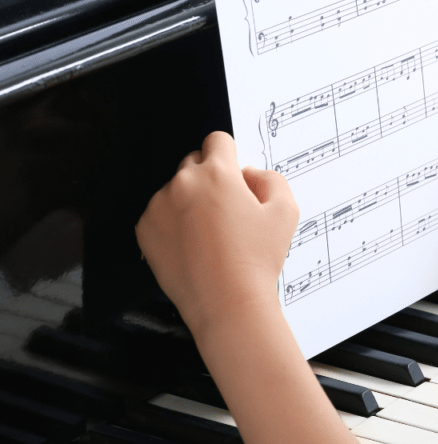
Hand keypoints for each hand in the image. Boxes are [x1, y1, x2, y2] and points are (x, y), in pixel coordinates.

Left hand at [136, 131, 299, 336]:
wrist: (227, 303)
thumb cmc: (257, 260)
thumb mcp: (286, 211)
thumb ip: (271, 179)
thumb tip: (249, 174)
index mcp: (217, 173)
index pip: (218, 140)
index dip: (231, 156)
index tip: (234, 177)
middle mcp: (183, 183)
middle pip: (194, 163)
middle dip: (211, 179)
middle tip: (228, 211)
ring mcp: (159, 206)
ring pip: (176, 190)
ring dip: (190, 202)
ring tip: (211, 236)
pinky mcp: (145, 229)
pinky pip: (160, 214)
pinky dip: (173, 224)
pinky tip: (194, 246)